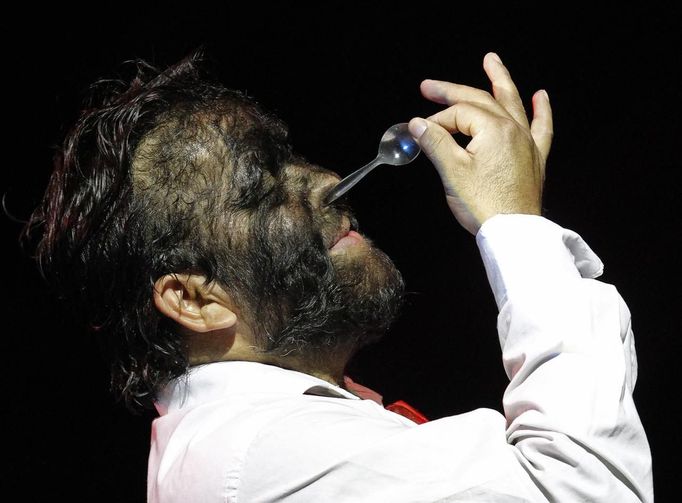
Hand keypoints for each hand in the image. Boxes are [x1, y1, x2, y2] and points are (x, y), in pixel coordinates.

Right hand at [408, 52, 552, 234]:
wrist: (512, 234)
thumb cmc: (484, 205)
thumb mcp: (452, 172)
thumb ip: (435, 143)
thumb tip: (418, 124)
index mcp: (494, 130)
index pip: (458, 114)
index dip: (435, 122)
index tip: (420, 134)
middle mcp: (513, 130)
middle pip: (480, 101)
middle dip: (451, 92)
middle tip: (429, 86)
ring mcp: (526, 143)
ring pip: (512, 103)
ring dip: (500, 81)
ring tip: (492, 61)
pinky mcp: (534, 158)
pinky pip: (542, 128)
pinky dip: (542, 111)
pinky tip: (541, 96)